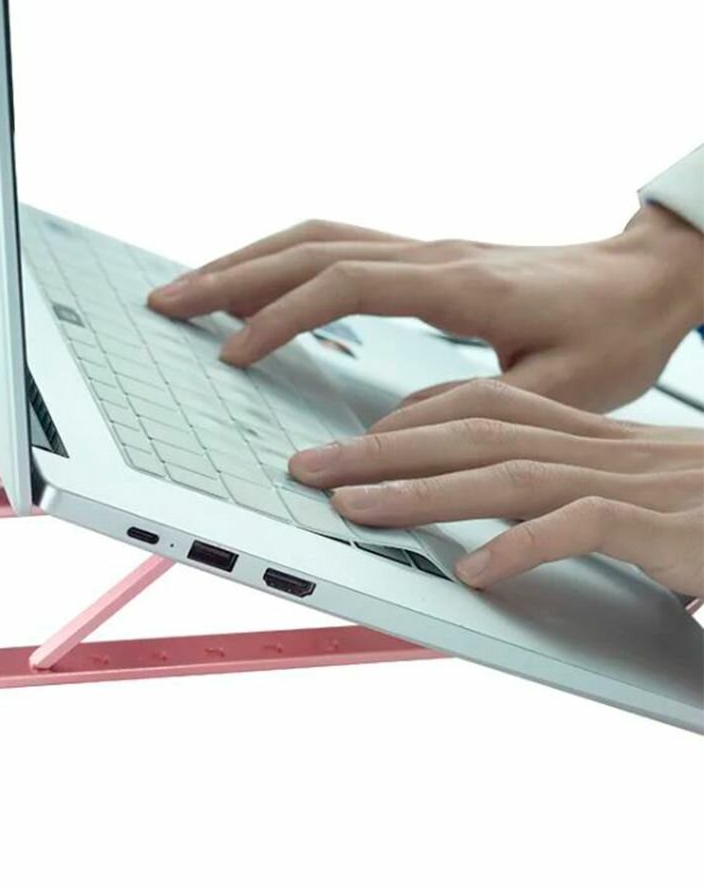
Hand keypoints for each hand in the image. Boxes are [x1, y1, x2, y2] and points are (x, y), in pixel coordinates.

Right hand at [148, 207, 703, 410]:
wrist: (645, 279)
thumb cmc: (615, 334)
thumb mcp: (565, 389)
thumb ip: (478, 413)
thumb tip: (387, 431)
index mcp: (464, 286)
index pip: (347, 283)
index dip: (281, 314)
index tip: (232, 352)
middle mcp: (436, 256)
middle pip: (312, 245)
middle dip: (231, 273)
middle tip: (167, 302)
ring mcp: (429, 250)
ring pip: (319, 235)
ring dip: (248, 258)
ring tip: (191, 288)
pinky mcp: (427, 259)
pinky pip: (339, 244)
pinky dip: (284, 259)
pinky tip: (259, 285)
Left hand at [287, 380, 703, 594]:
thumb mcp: (634, 493)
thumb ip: (565, 496)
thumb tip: (487, 522)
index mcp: (591, 434)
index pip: (487, 404)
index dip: (413, 417)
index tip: (355, 438)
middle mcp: (603, 447)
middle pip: (474, 432)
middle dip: (383, 450)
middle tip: (310, 468)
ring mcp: (637, 484)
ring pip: (510, 472)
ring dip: (424, 493)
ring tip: (354, 510)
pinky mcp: (672, 530)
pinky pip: (586, 528)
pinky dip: (525, 546)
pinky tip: (476, 572)